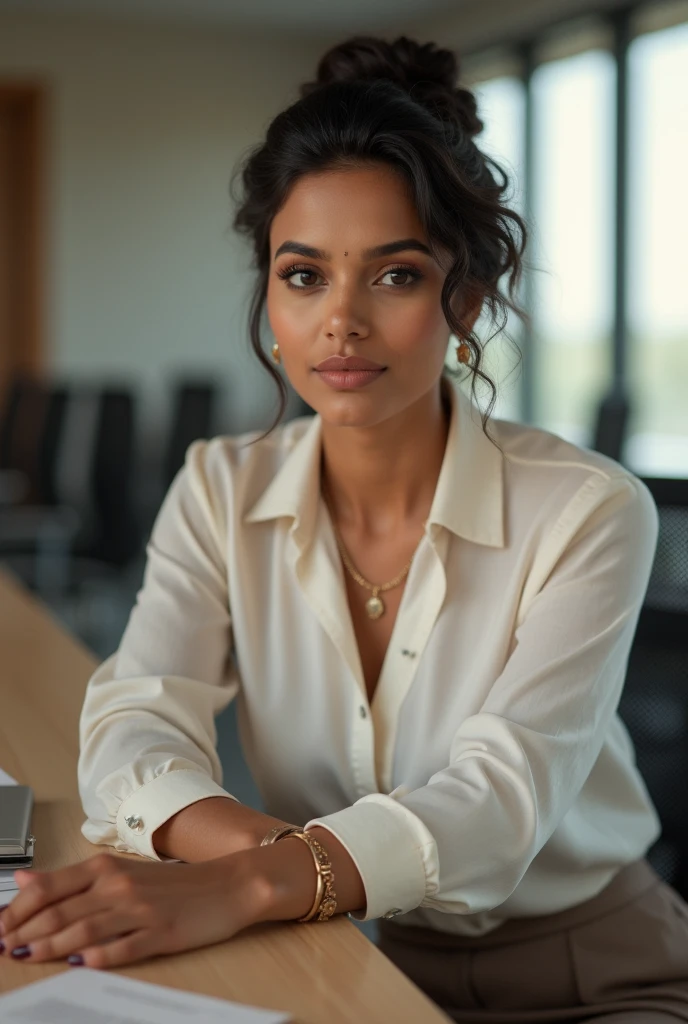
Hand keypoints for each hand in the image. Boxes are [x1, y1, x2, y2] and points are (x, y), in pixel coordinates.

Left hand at [0, 850, 264, 968]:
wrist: (227, 885)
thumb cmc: (172, 884)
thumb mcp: (120, 872)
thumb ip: (71, 879)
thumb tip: (25, 881)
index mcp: (106, 867)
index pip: (50, 887)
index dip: (18, 909)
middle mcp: (119, 885)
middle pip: (61, 910)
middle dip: (25, 932)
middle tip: (2, 949)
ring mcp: (140, 909)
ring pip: (84, 928)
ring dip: (51, 945)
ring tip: (26, 958)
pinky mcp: (160, 932)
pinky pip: (124, 947)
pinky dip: (100, 956)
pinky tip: (81, 964)